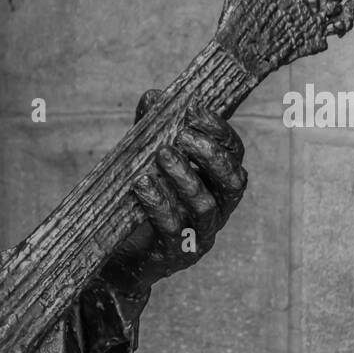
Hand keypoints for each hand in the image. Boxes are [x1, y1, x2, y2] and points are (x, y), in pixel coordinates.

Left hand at [105, 96, 247, 293]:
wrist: (119, 255)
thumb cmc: (139, 202)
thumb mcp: (145, 161)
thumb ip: (152, 131)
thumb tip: (153, 97)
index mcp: (216, 184)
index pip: (233, 154)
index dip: (219, 131)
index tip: (194, 109)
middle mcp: (217, 210)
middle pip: (233, 182)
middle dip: (210, 155)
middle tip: (182, 136)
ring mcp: (200, 235)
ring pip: (205, 206)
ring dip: (184, 177)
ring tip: (161, 155)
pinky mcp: (178, 255)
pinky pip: (175, 230)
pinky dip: (160, 205)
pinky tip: (142, 186)